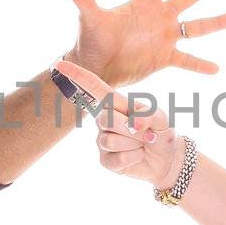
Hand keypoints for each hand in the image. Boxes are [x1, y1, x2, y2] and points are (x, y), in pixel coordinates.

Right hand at [52, 59, 186, 188]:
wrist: (166, 159)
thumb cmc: (160, 132)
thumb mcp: (162, 117)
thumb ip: (149, 115)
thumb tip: (134, 124)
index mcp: (116, 103)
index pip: (94, 87)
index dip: (77, 76)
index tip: (58, 65)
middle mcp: (105, 119)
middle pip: (106, 119)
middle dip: (131, 128)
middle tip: (147, 133)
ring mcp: (103, 140)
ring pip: (110, 141)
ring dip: (134, 144)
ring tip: (143, 144)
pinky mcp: (105, 160)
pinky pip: (116, 159)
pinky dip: (133, 158)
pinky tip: (138, 155)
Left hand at [62, 0, 225, 88]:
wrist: (94, 68)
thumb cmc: (91, 42)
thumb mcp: (90, 20)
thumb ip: (84, 1)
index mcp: (144, 4)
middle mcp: (159, 18)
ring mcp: (164, 38)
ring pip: (198, 27)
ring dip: (219, 22)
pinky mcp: (164, 58)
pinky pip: (188, 60)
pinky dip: (201, 65)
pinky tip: (217, 68)